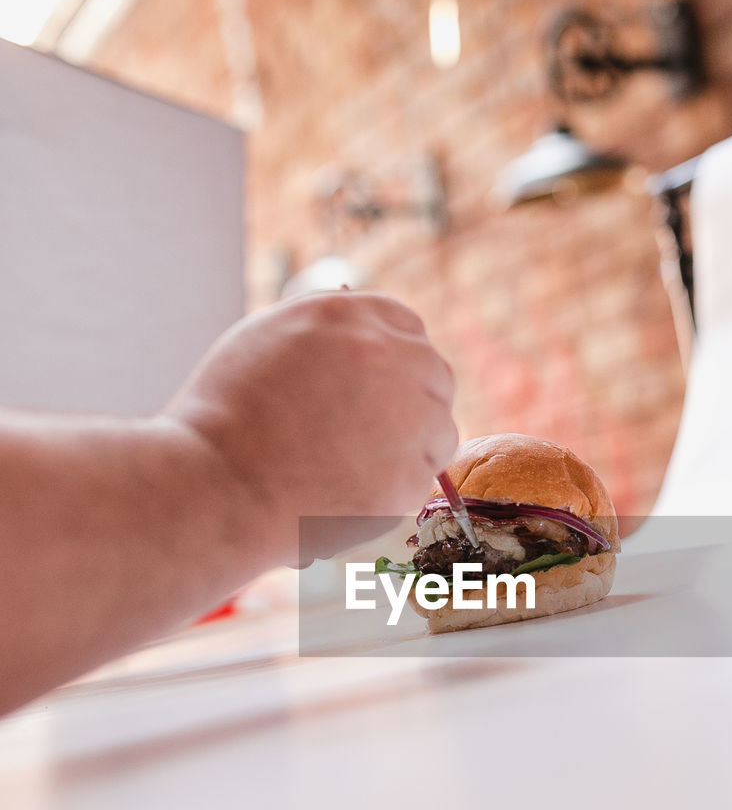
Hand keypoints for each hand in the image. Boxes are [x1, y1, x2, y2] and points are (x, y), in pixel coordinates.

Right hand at [165, 290, 457, 567]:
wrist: (214, 486)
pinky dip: (393, 492)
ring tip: (352, 468)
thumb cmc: (223, 418)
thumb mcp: (263, 338)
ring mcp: (404, 415)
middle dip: (412, 403)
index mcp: (348, 315)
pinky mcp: (408, 475)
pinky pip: (421, 481)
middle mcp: (387, 356)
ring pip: (440, 431)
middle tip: (372, 436)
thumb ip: (322, 329)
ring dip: (410, 450)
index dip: (395, 362)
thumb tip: (358, 329)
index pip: (407, 328)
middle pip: (435, 376)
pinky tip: (348, 494)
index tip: (380, 389)